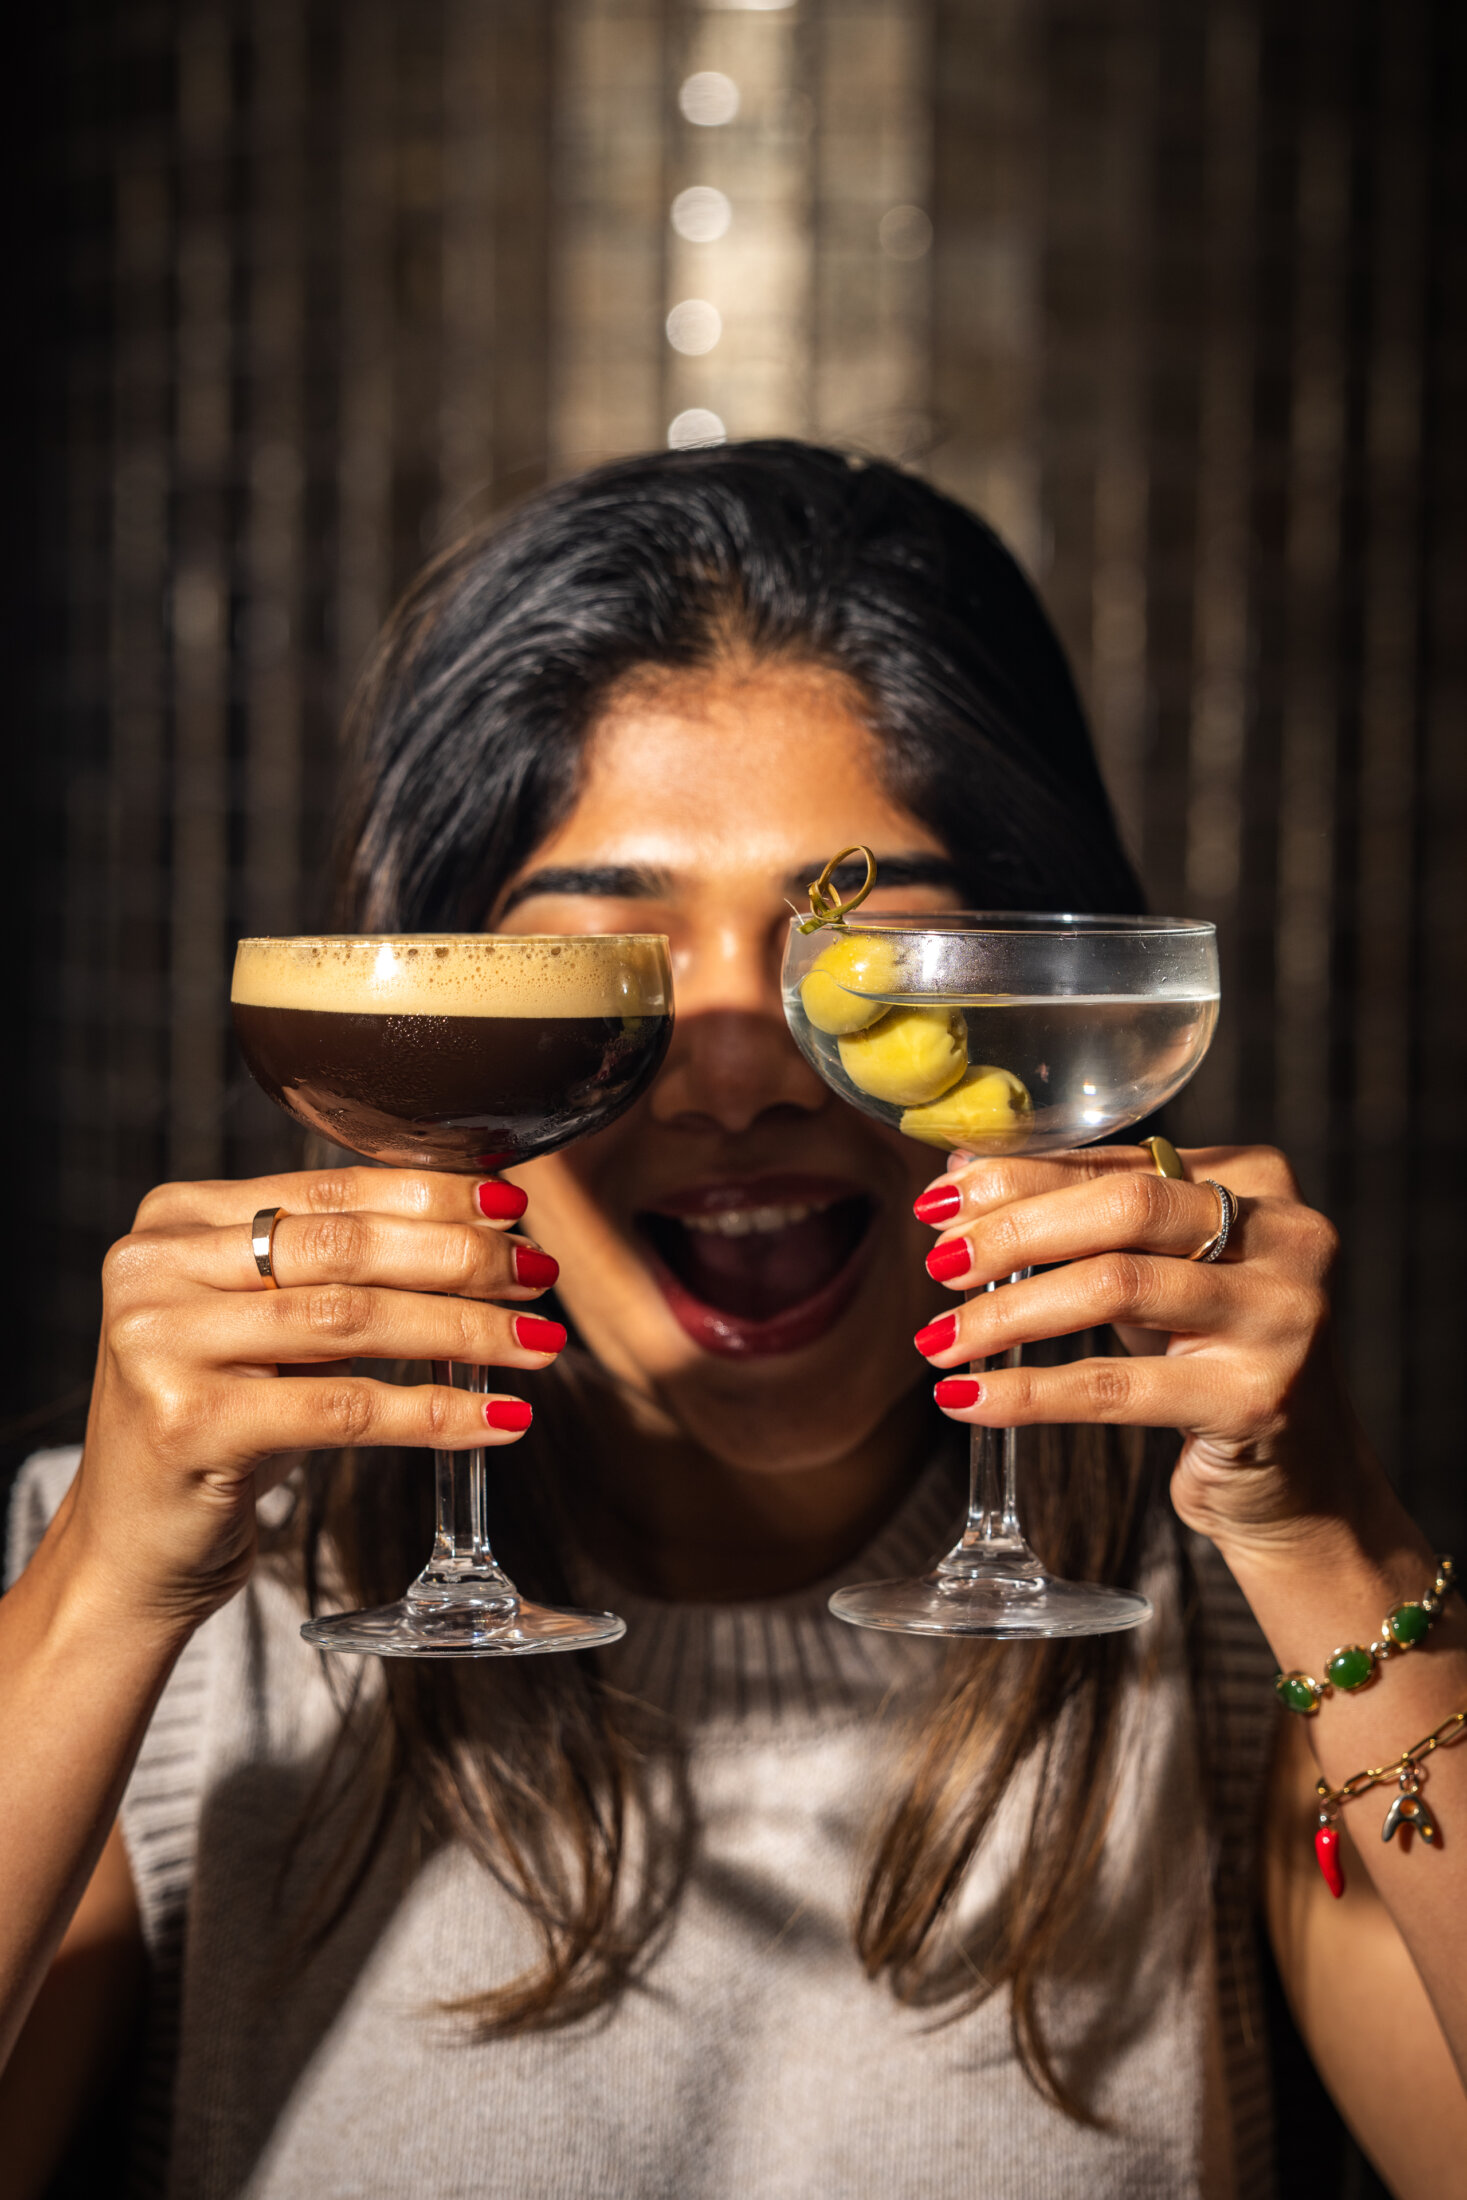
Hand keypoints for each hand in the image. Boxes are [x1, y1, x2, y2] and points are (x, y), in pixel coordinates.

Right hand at [56, 1168, 564, 1634]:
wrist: (131, 1552)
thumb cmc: (219, 1425)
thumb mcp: (265, 1327)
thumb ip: (337, 1269)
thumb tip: (486, 1226)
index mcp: (174, 1218)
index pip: (329, 1188)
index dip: (432, 1194)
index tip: (514, 1203)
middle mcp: (154, 1267)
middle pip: (346, 1247)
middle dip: (461, 1257)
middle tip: (540, 1273)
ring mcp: (160, 1343)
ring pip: (351, 1320)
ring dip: (464, 1331)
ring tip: (539, 1342)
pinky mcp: (186, 1423)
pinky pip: (343, 1409)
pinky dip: (434, 1413)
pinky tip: (498, 1417)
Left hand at [911, 1144, 1383, 1557]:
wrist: (1297, 1482)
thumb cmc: (1208, 1357)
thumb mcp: (1154, 1273)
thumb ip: (1079, 1216)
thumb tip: (961, 1177)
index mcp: (1260, 1180)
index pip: (1119, 1162)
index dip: (1020, 1177)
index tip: (939, 1199)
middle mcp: (1287, 1235)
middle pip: (1124, 1207)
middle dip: (1013, 1229)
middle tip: (938, 1261)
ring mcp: (1282, 1317)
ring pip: (1116, 1286)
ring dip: (1008, 1313)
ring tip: (937, 1338)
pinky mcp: (1256, 1399)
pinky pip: (1115, 1388)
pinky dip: (1029, 1393)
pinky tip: (966, 1400)